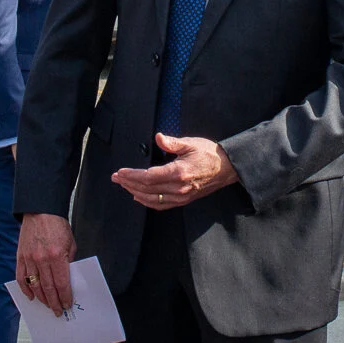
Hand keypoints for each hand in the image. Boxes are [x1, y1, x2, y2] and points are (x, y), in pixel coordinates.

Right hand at [16, 213, 75, 315]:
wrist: (40, 211)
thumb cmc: (57, 226)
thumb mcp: (70, 244)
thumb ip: (69, 262)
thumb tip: (67, 279)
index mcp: (56, 256)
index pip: (61, 284)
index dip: (65, 297)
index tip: (67, 304)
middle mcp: (42, 259)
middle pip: (48, 288)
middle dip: (54, 302)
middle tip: (58, 311)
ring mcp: (29, 259)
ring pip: (35, 286)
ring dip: (42, 299)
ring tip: (47, 305)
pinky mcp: (20, 257)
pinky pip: (21, 278)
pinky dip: (26, 289)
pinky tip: (31, 296)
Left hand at [110, 133, 238, 209]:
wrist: (227, 168)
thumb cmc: (209, 154)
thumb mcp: (191, 143)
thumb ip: (172, 142)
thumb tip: (157, 137)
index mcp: (178, 172)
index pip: (148, 177)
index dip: (131, 176)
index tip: (120, 172)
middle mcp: (178, 188)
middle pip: (146, 189)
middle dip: (128, 183)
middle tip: (116, 178)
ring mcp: (181, 196)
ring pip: (152, 199)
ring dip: (135, 192)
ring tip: (124, 185)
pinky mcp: (184, 200)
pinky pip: (161, 205)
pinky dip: (147, 202)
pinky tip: (138, 197)